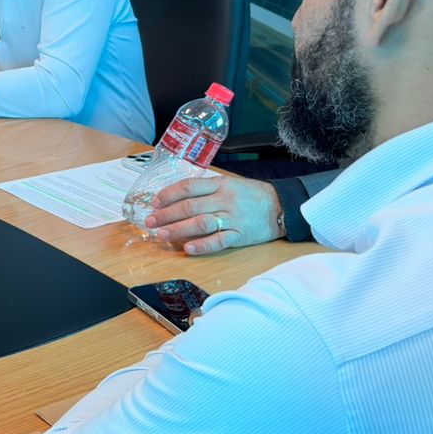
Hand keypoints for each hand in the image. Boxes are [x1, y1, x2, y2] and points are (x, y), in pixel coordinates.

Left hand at [145, 175, 283, 254]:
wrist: (282, 206)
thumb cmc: (250, 195)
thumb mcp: (228, 184)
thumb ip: (205, 191)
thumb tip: (175, 199)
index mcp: (220, 184)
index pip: (188, 187)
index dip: (169, 194)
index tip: (154, 202)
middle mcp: (224, 200)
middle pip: (190, 207)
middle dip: (167, 214)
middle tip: (150, 221)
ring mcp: (232, 218)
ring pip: (200, 223)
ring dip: (178, 229)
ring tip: (162, 235)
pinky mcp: (240, 235)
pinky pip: (219, 241)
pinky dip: (203, 245)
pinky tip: (188, 248)